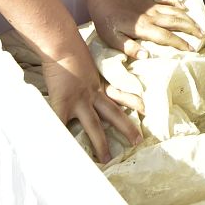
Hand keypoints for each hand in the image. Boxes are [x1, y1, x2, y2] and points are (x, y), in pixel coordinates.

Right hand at [38, 40, 141, 162]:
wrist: (61, 44)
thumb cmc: (70, 48)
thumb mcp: (84, 62)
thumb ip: (87, 74)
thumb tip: (87, 77)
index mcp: (98, 85)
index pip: (117, 98)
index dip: (130, 103)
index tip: (143, 111)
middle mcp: (93, 94)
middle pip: (113, 114)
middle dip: (126, 127)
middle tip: (138, 141)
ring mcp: (79, 101)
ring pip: (94, 126)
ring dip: (101, 143)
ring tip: (106, 160)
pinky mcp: (63, 104)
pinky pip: (61, 126)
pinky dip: (61, 139)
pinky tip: (64, 154)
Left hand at [88, 0, 204, 59]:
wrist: (103, 0)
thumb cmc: (107, 23)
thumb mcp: (114, 40)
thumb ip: (129, 48)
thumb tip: (146, 56)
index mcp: (144, 28)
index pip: (167, 37)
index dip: (181, 44)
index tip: (191, 50)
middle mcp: (152, 16)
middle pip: (176, 22)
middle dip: (191, 29)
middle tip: (202, 36)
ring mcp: (152, 6)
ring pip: (175, 11)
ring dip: (188, 18)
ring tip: (198, 26)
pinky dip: (177, 2)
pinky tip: (184, 7)